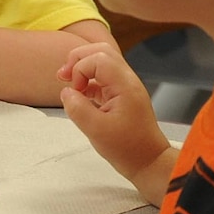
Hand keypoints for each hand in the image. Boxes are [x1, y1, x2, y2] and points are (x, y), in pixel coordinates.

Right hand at [59, 42, 174, 200]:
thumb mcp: (96, 130)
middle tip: (64, 76)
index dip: (79, 69)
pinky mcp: (122, 96)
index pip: (98, 59)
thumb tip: (66, 92)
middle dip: (79, 59)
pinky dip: (88, 80)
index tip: (74, 91)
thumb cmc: (126, 149)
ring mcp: (126, 88)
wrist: (149, 162)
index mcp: (124, 85)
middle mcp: (127, 81)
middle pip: (102, 51)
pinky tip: (79, 94)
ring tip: (69, 83)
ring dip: (83, 68)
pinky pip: (104, 78)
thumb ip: (77, 108)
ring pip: (103, 62)